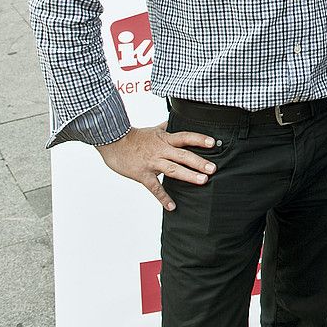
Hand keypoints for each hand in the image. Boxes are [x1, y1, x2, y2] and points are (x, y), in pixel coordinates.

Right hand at [96, 123, 217, 210]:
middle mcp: (161, 150)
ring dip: (188, 175)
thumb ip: (166, 127)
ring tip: (202, 181)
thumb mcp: (154, 129)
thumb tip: (174, 120)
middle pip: (183, 155)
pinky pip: (154, 188)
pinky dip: (163, 198)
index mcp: (165, 139)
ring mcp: (152, 163)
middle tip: (213, 168)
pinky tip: (172, 206)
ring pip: (172, 170)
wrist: (112, 143)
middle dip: (199, 161)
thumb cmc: (134, 137)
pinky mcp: (142, 175)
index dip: (199, 139)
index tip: (213, 143)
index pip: (185, 137)